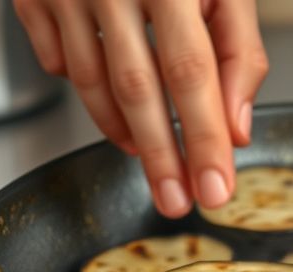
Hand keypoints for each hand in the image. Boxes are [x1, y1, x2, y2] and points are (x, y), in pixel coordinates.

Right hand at [14, 0, 267, 217]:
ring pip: (93, 81)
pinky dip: (83, 91)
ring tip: (151, 162)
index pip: (194, 72)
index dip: (205, 136)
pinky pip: (55, 58)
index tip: (216, 187)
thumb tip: (236, 127)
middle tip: (178, 201)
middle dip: (162, 156)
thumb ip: (238, 49)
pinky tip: (110, 113)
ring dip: (123, 133)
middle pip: (138, 89)